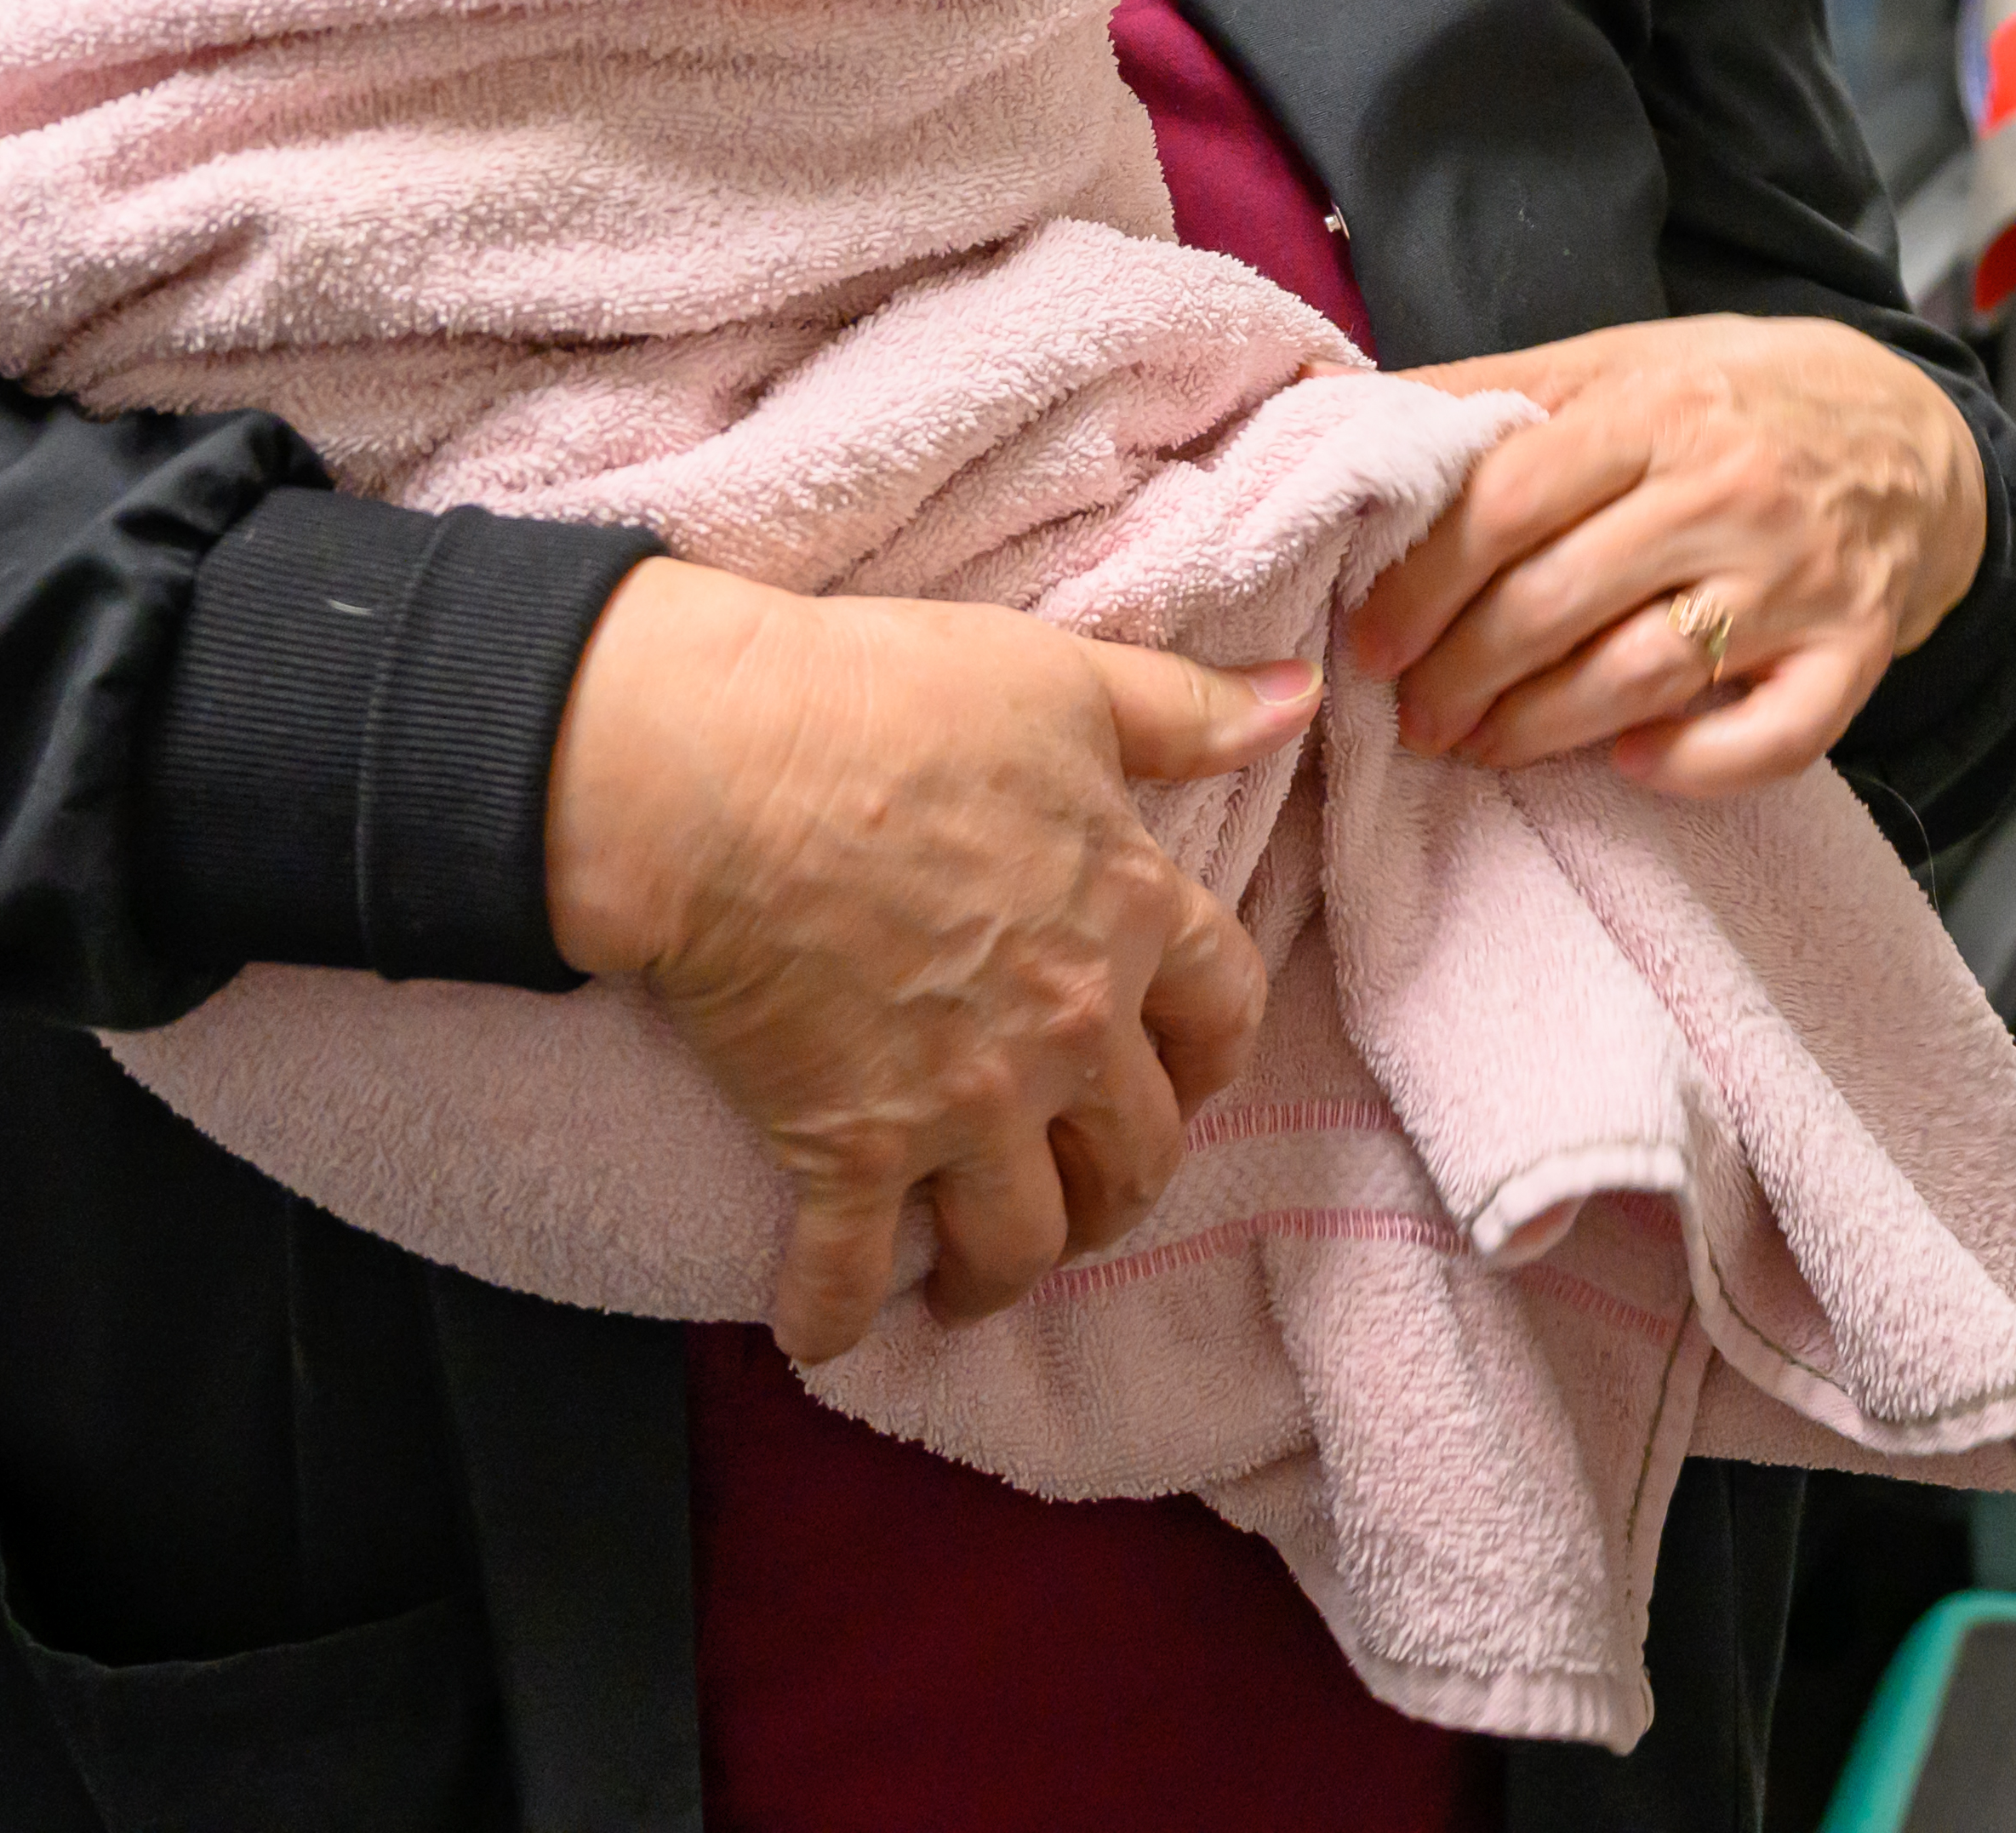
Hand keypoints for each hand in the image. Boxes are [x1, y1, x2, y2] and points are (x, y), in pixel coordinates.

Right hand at [539, 560, 1313, 1360]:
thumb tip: (1300, 696)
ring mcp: (966, 1103)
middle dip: (1114, 1190)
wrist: (715, 770)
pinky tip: (821, 1333)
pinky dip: (836, 1320)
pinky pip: (852, 1278)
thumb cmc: (884, 702)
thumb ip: (1184, 711)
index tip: (1185, 1081)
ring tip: (972, 1279)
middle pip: (1135, 1154)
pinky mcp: (850, 1152)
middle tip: (1077, 1198)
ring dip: (1004, 1273)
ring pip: (1024, 1240)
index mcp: (1132, 912)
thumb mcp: (1063, 682)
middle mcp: (1071, 1027)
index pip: (1225, 1013)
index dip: (1209, 1059)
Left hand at [1342, 310, 1988, 797]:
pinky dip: (1694, 767)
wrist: (1919, 430)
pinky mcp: (1855, 651)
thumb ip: (1492, 390)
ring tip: (1480, 748)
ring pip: (1642, 676)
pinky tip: (1631, 767)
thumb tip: (1338, 398)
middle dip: (1461, 674)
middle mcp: (1731, 491)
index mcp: (1661, 409)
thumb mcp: (1626, 359)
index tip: (1371, 638)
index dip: (1421, 583)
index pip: (1508, 503)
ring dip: (1540, 731)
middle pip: (1558, 600)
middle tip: (1412, 717)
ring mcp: (1800, 578)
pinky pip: (1771, 738)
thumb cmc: (1744, 399)